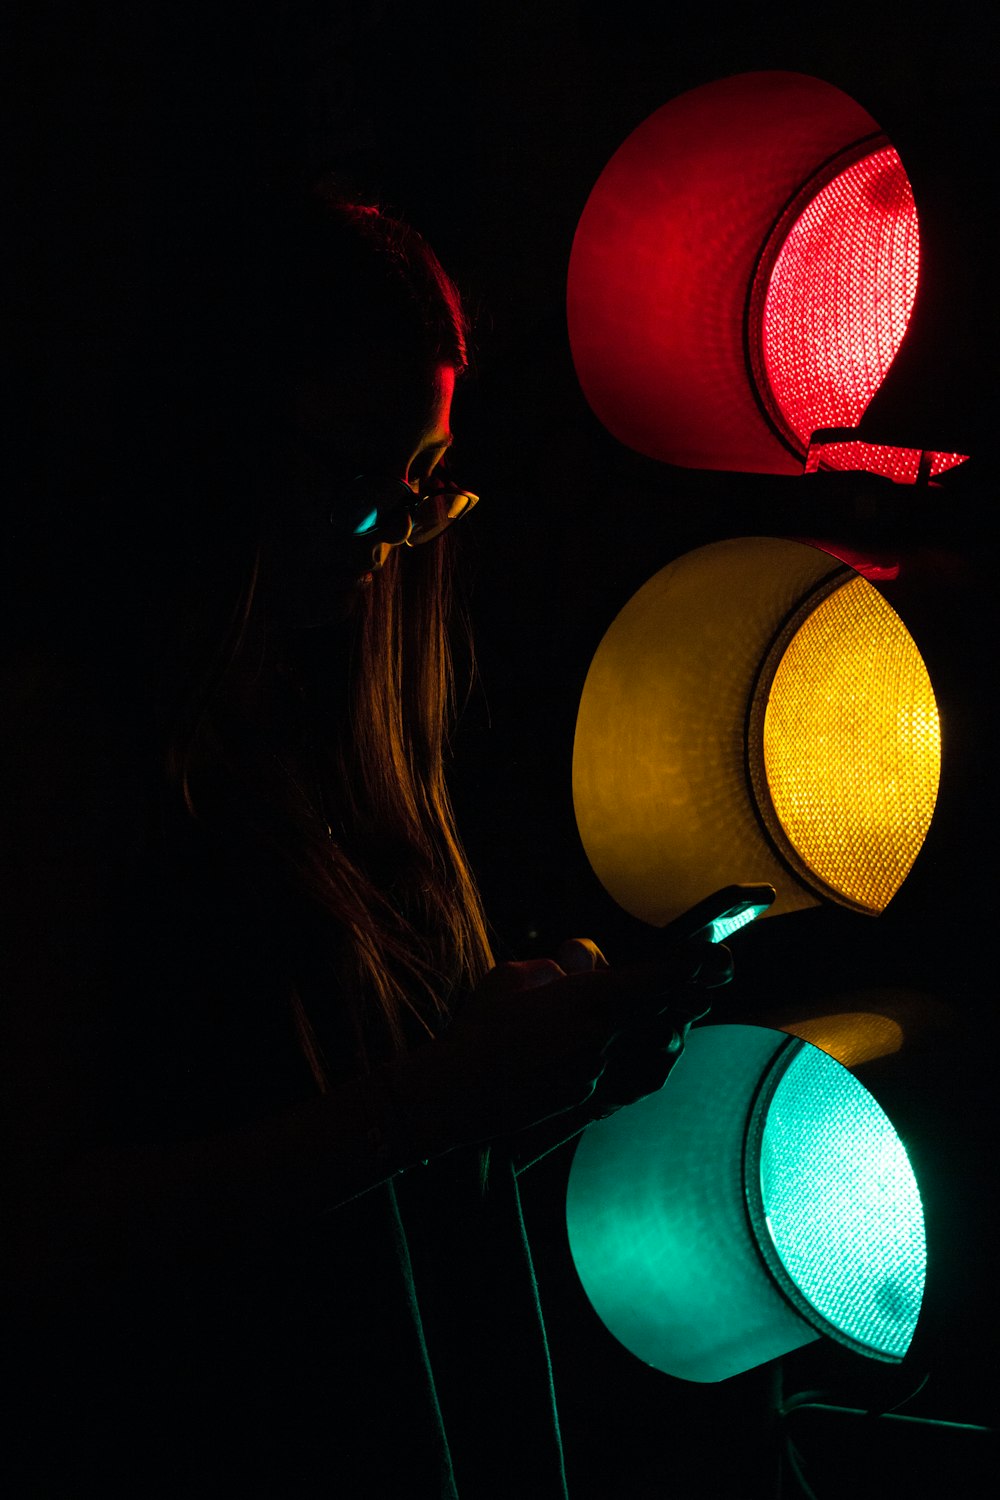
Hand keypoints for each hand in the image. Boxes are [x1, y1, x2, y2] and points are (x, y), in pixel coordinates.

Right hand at [438, 936, 731, 1143]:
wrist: (455, 1095)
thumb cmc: (478, 1030)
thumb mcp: (511, 977)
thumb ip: (553, 969)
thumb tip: (574, 968)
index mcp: (580, 1003)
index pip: (650, 981)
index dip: (688, 966)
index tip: (716, 954)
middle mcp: (598, 1041)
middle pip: (664, 1014)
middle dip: (692, 991)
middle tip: (721, 969)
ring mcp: (596, 1075)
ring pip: (655, 1048)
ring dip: (673, 1023)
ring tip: (691, 1002)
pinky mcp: (588, 1100)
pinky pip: (636, 1076)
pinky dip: (652, 1057)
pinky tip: (660, 1044)